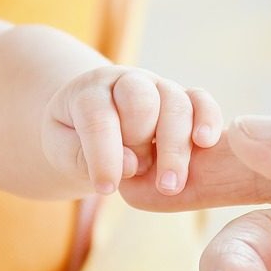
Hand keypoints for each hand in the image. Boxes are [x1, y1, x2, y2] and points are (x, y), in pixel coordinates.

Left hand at [43, 66, 221, 194]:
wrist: (93, 123)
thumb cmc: (76, 141)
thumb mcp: (64, 152)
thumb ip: (85, 158)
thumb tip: (130, 165)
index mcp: (89, 92)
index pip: (98, 117)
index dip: (103, 155)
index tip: (106, 189)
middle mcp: (127, 82)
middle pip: (141, 101)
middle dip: (142, 142)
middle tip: (137, 177)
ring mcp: (158, 87)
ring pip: (175, 103)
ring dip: (175, 147)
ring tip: (170, 185)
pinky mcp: (184, 98)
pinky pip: (201, 100)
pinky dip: (207, 118)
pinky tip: (204, 142)